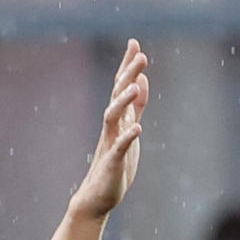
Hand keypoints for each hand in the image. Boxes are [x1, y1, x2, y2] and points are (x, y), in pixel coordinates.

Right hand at [70, 40, 148, 221]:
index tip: (134, 43)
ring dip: (123, 101)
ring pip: (113, 117)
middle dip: (128, 75)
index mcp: (117, 119)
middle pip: (117, 95)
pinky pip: (119, 148)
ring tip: (135, 87)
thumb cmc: (115, 164)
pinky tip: (137, 128)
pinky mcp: (112, 164)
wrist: (98, 196)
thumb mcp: (129, 129)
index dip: (127, 66)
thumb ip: (136, 106)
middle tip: (140, 55)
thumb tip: (141, 79)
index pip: (120, 87)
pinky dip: (127, 138)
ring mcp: (110, 144)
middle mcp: (112, 127)